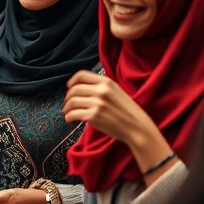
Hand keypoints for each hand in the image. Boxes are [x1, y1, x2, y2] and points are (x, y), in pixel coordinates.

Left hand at [63, 70, 175, 184]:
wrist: (137, 128)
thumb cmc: (127, 111)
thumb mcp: (116, 92)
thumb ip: (101, 87)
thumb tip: (81, 86)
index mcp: (106, 82)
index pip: (81, 75)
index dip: (72, 81)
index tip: (69, 87)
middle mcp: (101, 91)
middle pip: (74, 90)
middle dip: (67, 98)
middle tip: (67, 104)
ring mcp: (97, 103)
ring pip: (72, 102)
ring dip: (66, 108)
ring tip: (67, 112)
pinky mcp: (94, 116)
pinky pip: (73, 114)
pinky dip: (68, 117)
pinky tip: (69, 119)